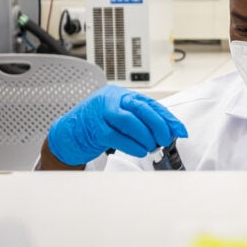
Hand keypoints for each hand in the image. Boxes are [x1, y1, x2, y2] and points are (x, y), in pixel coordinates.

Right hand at [47, 85, 186, 165]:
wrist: (67, 134)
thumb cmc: (95, 126)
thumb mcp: (119, 119)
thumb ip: (140, 122)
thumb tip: (168, 131)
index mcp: (120, 95)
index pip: (149, 104)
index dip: (167, 117)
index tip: (179, 130)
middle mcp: (111, 99)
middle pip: (141, 108)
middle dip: (158, 125)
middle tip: (166, 138)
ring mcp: (101, 113)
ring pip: (130, 121)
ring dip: (145, 136)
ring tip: (152, 146)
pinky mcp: (94, 129)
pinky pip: (117, 136)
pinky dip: (132, 145)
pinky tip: (140, 151)